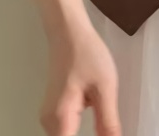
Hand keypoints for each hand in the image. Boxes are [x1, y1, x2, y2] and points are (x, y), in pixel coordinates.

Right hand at [40, 21, 120, 135]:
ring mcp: (50, 117)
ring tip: (104, 122)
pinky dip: (80, 130)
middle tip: (108, 127)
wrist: (69, 32)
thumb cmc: (87, 55)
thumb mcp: (105, 88)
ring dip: (85, 135)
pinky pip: (67, 129)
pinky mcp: (55, 109)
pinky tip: (98, 119)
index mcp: (60, 120)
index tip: (106, 134)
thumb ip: (108, 122)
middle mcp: (49, 123)